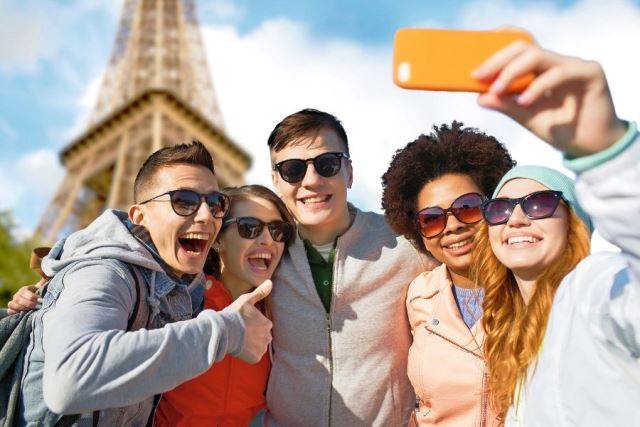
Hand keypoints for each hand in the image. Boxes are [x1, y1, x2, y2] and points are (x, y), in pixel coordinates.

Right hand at [7, 277, 45, 314]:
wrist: (35, 302)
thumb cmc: (40, 294)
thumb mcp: (43, 287)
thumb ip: (45, 281)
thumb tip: (49, 276)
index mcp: (24, 289)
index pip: (25, 292)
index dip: (33, 297)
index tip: (41, 300)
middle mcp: (17, 295)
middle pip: (19, 299)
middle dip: (29, 304)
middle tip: (39, 306)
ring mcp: (13, 302)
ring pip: (13, 304)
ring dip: (23, 308)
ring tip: (32, 311)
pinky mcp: (11, 309)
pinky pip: (9, 311)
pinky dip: (14, 312)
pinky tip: (23, 314)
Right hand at [228, 280, 272, 363]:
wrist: (223, 332)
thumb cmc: (234, 315)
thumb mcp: (247, 300)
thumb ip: (260, 292)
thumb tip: (270, 282)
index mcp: (267, 323)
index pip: (263, 325)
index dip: (253, 324)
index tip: (244, 323)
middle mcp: (268, 337)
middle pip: (262, 336)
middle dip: (254, 335)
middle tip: (241, 332)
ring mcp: (262, 348)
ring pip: (258, 346)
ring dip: (252, 344)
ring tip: (240, 340)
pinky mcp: (255, 358)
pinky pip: (254, 356)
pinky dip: (248, 354)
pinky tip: (240, 348)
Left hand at [473, 41, 626, 156]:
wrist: (592, 147)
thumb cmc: (560, 129)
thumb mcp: (526, 117)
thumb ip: (505, 104)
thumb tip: (479, 97)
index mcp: (539, 69)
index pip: (517, 47)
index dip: (496, 47)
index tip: (474, 64)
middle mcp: (555, 62)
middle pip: (523, 47)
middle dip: (498, 60)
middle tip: (478, 76)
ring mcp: (573, 65)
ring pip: (538, 55)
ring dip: (513, 72)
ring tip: (497, 90)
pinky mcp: (590, 72)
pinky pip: (560, 72)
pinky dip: (539, 86)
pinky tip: (526, 101)